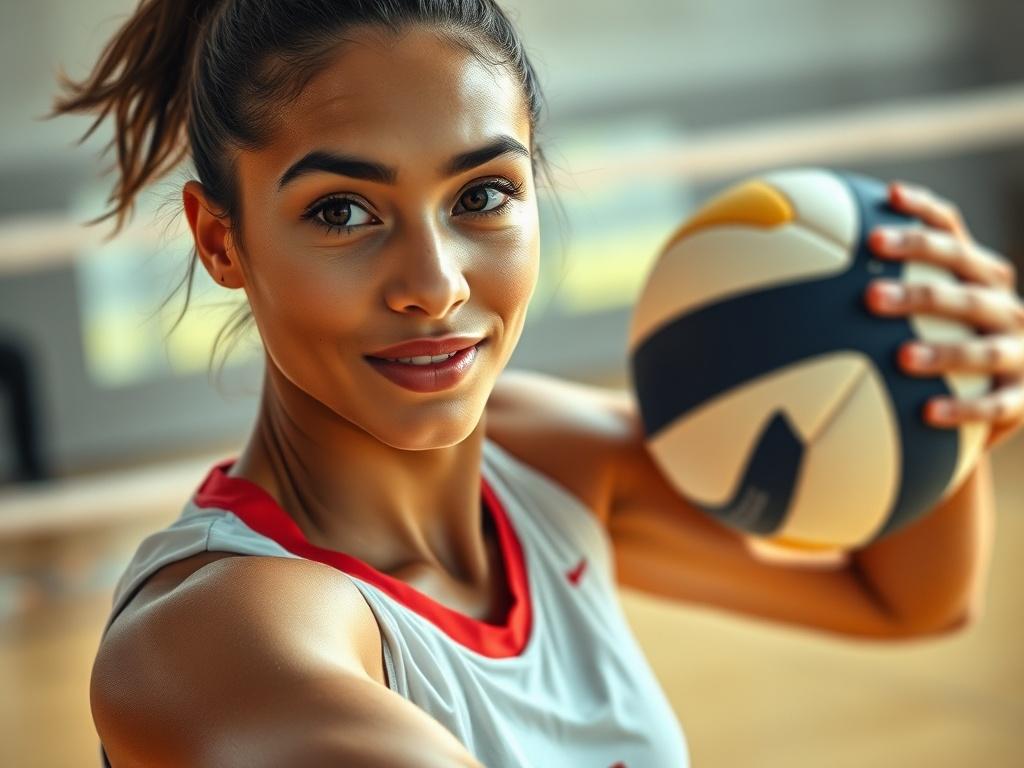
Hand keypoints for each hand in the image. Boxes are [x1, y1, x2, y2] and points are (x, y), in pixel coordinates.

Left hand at [864, 181, 1023, 451]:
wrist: (988, 402)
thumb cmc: (929, 345)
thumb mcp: (907, 313)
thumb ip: (860, 287)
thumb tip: (775, 267)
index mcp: (977, 274)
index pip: (951, 231)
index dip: (921, 212)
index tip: (885, 198)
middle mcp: (1003, 305)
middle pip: (966, 284)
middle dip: (921, 287)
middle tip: (870, 294)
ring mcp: (1019, 350)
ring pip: (984, 348)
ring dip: (943, 352)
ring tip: (901, 358)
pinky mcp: (1023, 397)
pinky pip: (994, 405)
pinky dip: (963, 409)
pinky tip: (926, 412)